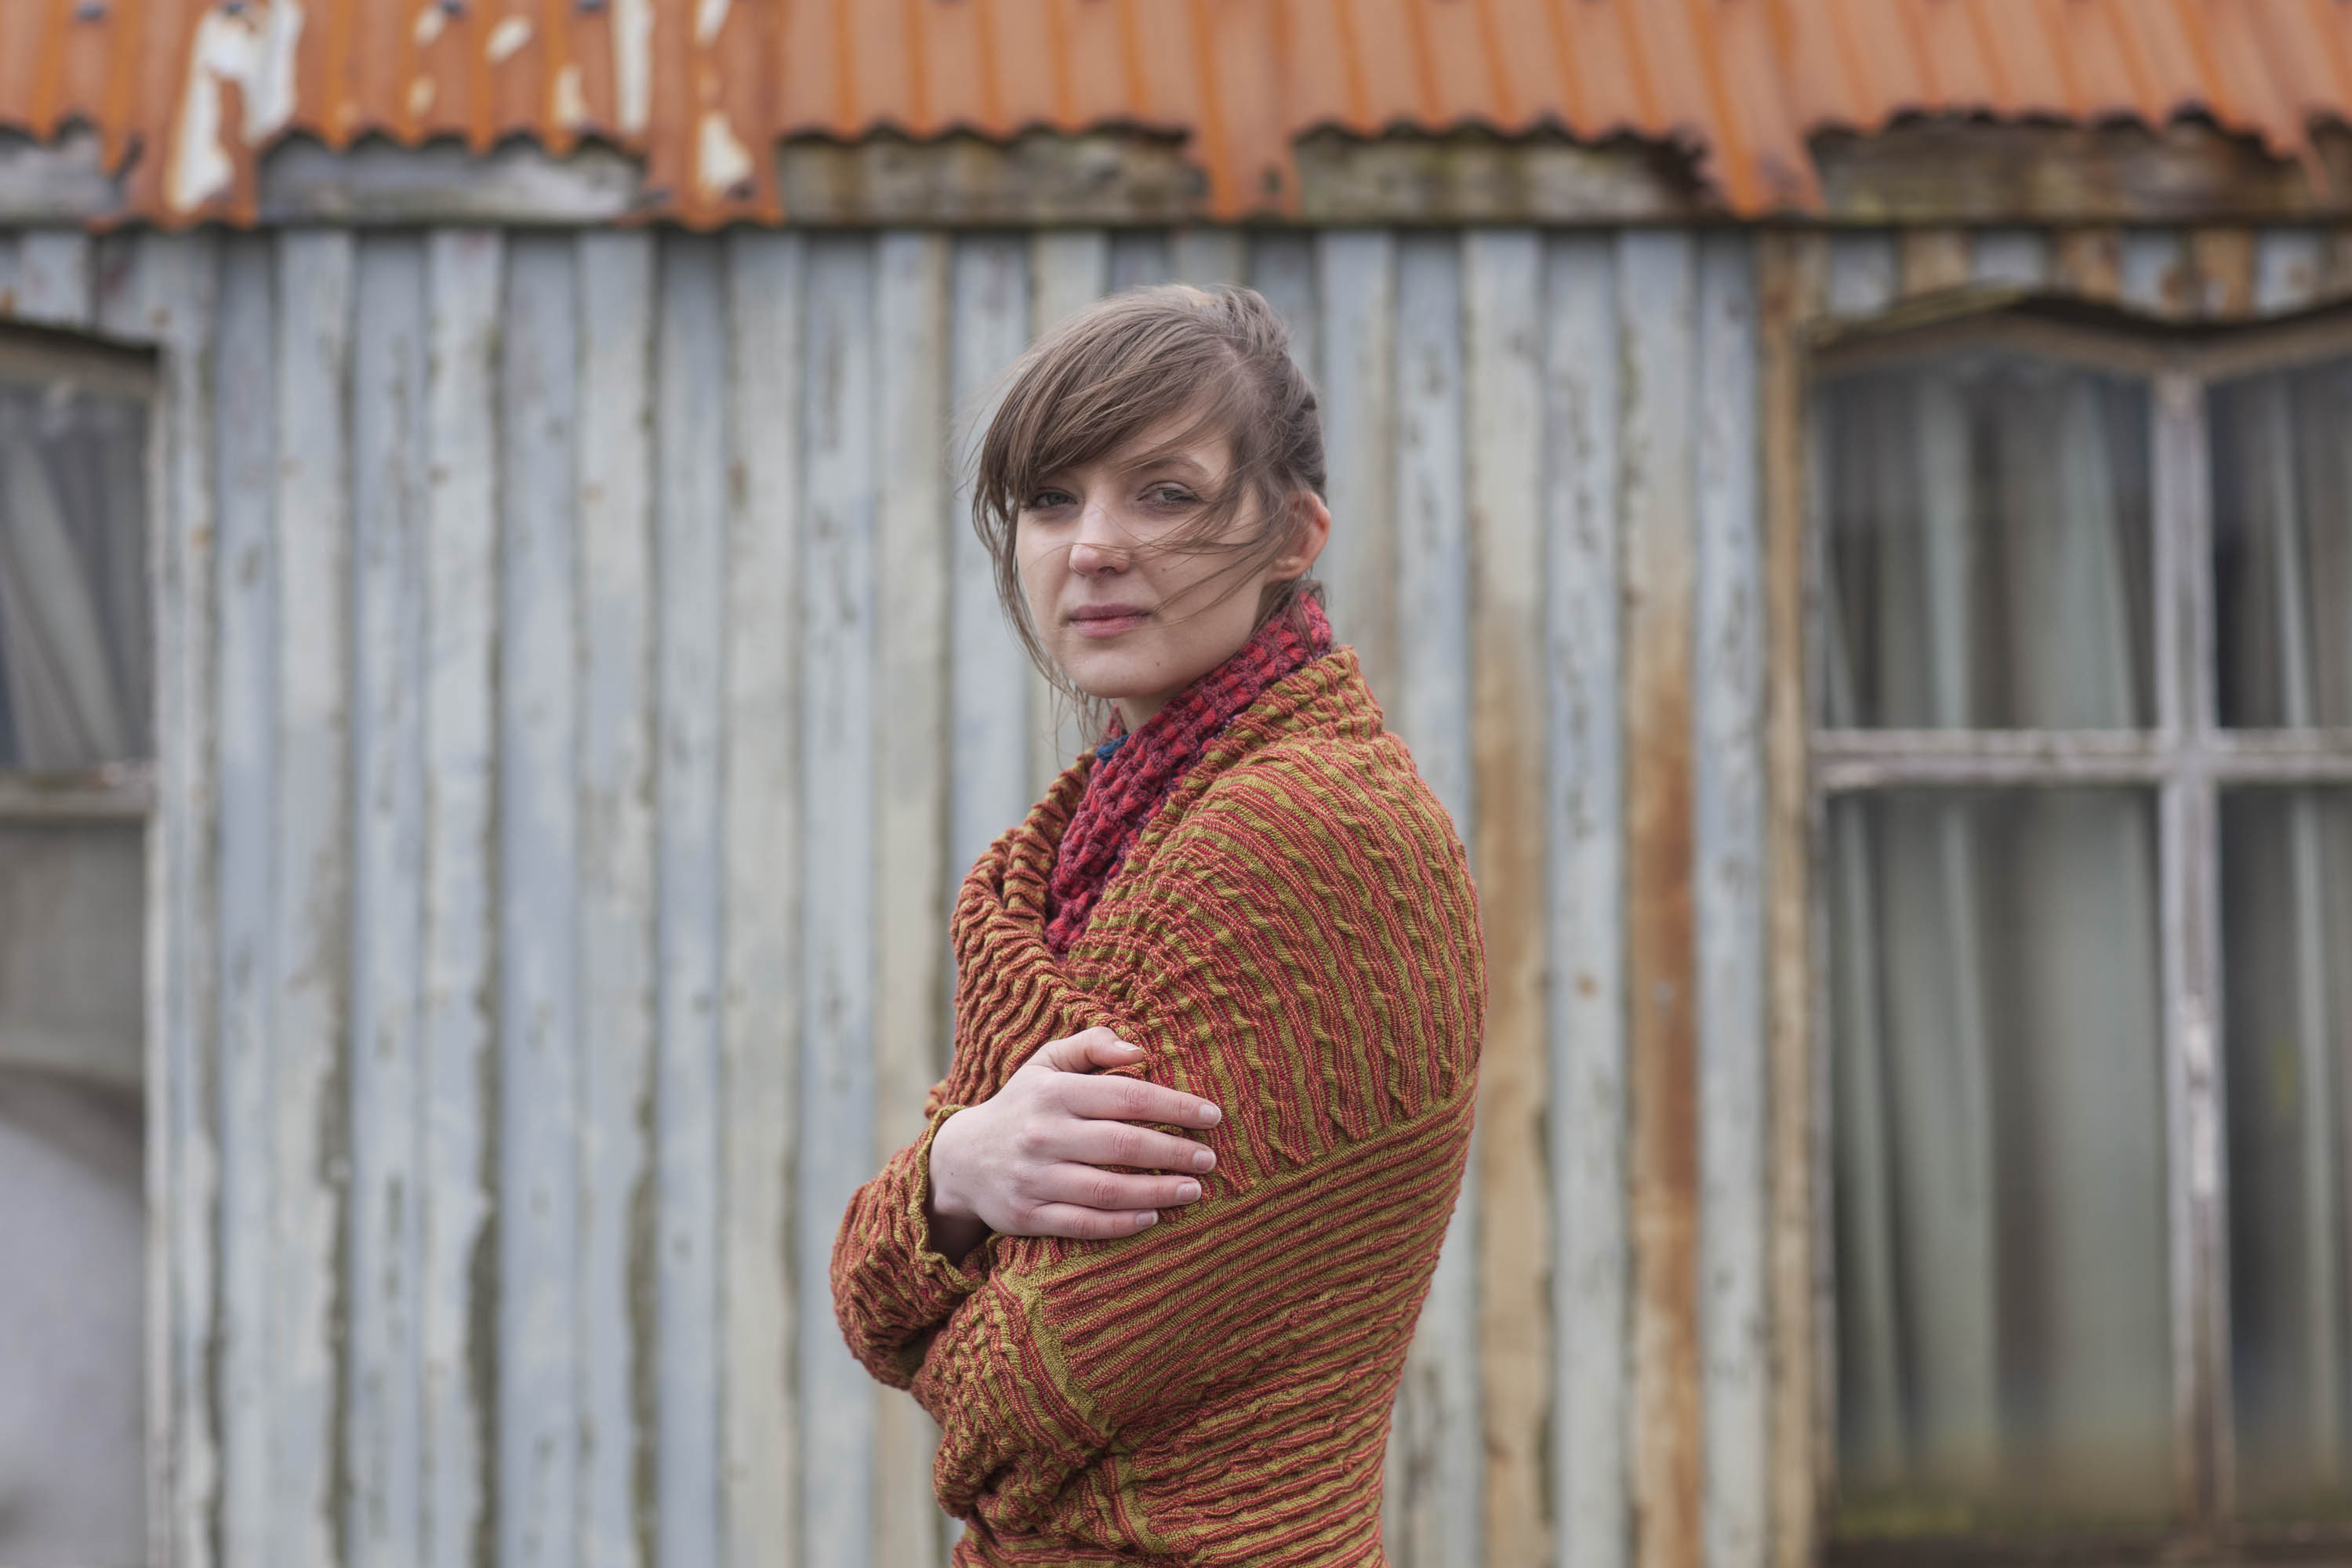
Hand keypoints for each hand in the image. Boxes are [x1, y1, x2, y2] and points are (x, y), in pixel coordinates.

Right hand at [925, 1027, 1222, 1255]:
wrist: (961, 1160)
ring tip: (1194, 1190)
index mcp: (1054, 1093)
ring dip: (1158, 1191)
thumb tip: (1139, 1049)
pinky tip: (1153, 1217)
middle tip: (1209, 1158)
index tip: (1212, 1115)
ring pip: (1108, 1189)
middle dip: (1176, 1152)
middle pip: (1124, 1145)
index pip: (1127, 1096)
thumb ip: (1091, 1046)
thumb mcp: (1046, 1064)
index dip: (1176, 1106)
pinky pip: (1083, 1224)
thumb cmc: (1023, 1105)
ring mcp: (1033, 1179)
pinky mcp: (1027, 1216)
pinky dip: (1122, 1223)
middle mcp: (1042, 1134)